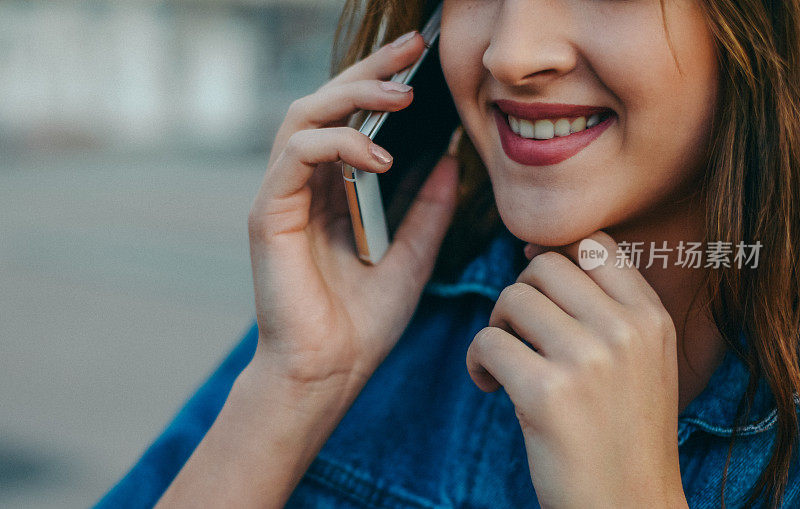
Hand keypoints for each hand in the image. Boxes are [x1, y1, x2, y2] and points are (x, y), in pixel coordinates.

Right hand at [247, 30, 459, 406]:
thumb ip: (428, 209)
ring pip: (304, 115)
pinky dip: (337, 143)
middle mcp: (304, 186)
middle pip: (326, 103)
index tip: (423, 60)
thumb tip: (450, 159)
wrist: (330, 371)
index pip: (352, 120)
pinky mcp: (268, 211)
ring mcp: (283, 196)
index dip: (382, 84)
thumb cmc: (364, 322)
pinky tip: (380, 154)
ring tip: (403, 93)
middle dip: (369, 71)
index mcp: (334, 192)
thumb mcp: (413, 257)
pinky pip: (296, 153)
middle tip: (413, 48)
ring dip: (353, 96)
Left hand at [466, 231, 687, 507]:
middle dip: (520, 294)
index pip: (595, 243)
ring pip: (511, 298)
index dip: (554, 252)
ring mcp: (588, 360)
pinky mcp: (546, 393)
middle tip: (518, 332)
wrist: (629, 507)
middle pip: (544, 266)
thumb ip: (607, 306)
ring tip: (505, 362)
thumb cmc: (624, 432)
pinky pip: (488, 341)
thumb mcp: (643, 360)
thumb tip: (534, 253)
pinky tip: (490, 386)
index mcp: (651, 318)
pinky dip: (477, 362)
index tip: (537, 286)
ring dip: (496, 326)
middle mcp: (625, 330)